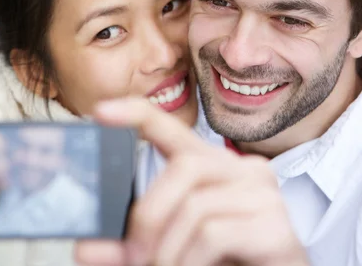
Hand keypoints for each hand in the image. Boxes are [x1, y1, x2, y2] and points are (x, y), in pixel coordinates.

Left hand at [76, 98, 308, 265]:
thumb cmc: (223, 262)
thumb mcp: (170, 250)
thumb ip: (132, 246)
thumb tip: (86, 248)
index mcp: (214, 168)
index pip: (175, 129)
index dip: (138, 115)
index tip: (102, 111)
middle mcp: (242, 169)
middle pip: (184, 167)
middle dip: (149, 215)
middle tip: (135, 257)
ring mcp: (263, 194)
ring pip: (196, 206)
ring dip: (169, 250)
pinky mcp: (275, 225)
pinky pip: (215, 234)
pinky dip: (192, 262)